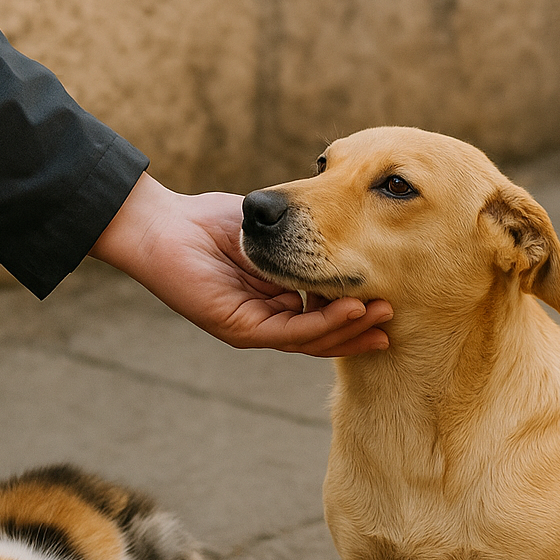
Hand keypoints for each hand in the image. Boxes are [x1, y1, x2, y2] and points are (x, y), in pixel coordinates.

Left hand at [89, 173, 390, 354]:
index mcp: (277, 300)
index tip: (390, 297)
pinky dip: (322, 323)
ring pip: (311, 339)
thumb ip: (304, 238)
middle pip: (324, 334)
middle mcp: (268, 320)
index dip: (358, 310)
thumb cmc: (209, 221)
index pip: (325, 314)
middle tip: (396, 315)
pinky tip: (348, 310)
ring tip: (380, 313)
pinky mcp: (239, 329)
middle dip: (362, 327)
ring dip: (349, 328)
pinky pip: (288, 333)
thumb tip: (346, 233)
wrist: (162, 223)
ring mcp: (254, 329)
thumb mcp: (269, 229)